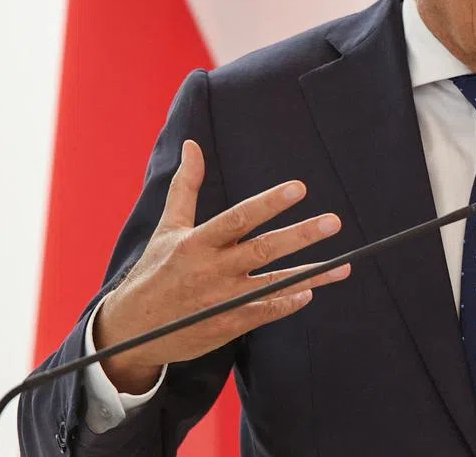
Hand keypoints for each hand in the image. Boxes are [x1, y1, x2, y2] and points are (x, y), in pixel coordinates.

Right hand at [94, 140, 350, 392]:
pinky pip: (265, 312)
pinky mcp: (227, 325)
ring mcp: (221, 300)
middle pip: (263, 250)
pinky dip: (288, 302)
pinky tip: (312, 291)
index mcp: (197, 243)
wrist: (131, 331)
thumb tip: (193, 145)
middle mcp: (211, 270)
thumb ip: (186, 187)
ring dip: (311, 275)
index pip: (239, 217)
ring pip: (274, 285)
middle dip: (301, 236)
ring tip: (344, 266)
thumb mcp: (167, 228)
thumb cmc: (155, 271)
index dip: (270, 203)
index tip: (299, 188)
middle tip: (334, 222)